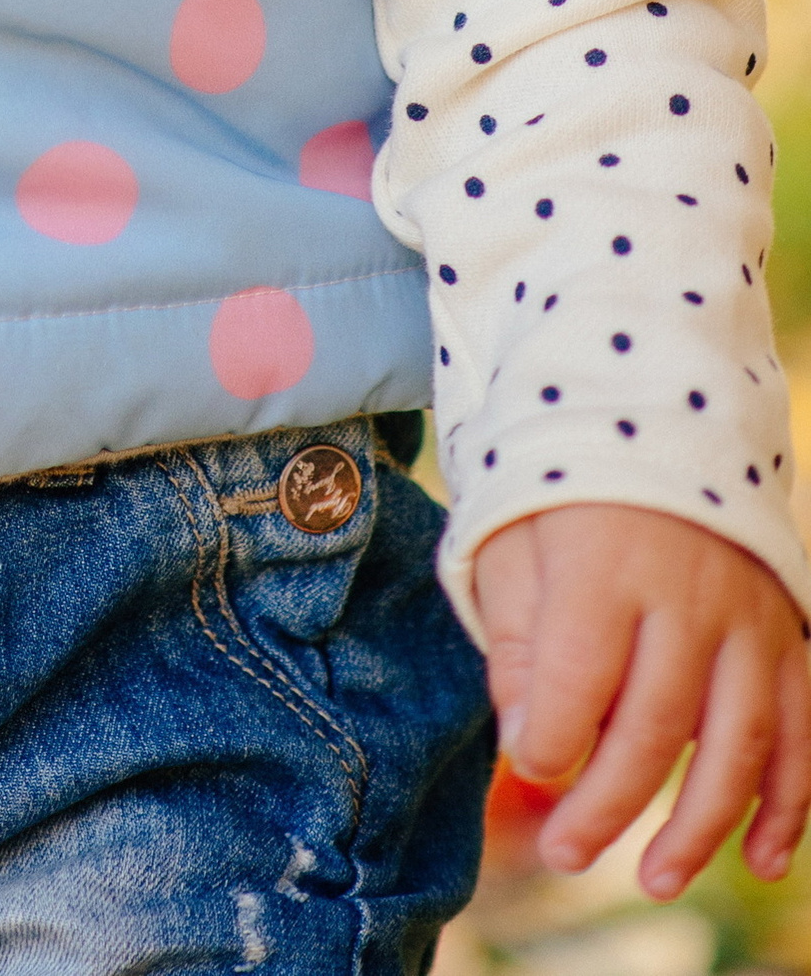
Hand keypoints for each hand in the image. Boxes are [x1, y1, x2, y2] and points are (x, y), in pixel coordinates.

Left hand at [474, 503, 810, 894]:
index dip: (550, 742)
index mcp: (604, 562)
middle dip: (608, 804)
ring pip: (736, 740)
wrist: (653, 413)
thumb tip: (529, 745)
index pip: (578, 678)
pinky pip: (800, 727)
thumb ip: (517, 642)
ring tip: (655, 880)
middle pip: (654, 723)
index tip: (528, 767)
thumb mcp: (511, 539)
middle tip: (567, 854)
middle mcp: (687, 592)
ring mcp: (748, 616)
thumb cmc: (564, 490)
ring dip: (702, 823)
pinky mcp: (788, 631)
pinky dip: (789, 800)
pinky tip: (761, 858)